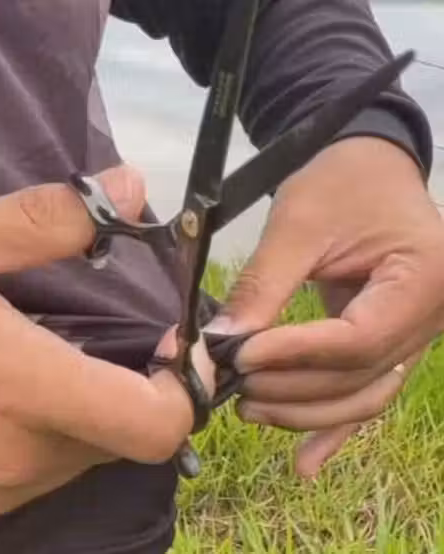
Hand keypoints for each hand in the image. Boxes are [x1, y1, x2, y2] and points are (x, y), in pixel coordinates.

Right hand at [0, 164, 215, 520]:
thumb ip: (48, 220)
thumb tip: (131, 187)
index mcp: (26, 387)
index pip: (153, 424)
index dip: (183, 389)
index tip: (171, 347)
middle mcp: (23, 452)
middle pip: (126, 436)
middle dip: (129, 390)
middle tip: (96, 346)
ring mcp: (3, 485)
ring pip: (88, 456)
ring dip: (88, 415)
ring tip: (43, 370)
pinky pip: (48, 472)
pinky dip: (52, 439)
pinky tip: (15, 403)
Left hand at [206, 137, 443, 477]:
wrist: (369, 169)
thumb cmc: (339, 182)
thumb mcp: (298, 223)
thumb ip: (262, 286)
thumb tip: (218, 345)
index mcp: (425, 276)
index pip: (358, 338)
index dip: (296, 355)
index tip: (240, 357)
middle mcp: (434, 315)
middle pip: (360, 375)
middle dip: (292, 388)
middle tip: (230, 385)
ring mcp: (419, 335)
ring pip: (364, 394)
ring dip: (305, 413)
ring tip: (247, 410)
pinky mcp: (394, 344)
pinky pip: (366, 393)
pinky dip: (334, 429)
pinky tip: (303, 464)